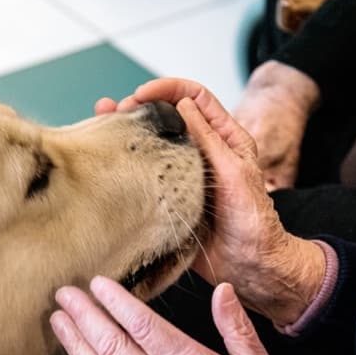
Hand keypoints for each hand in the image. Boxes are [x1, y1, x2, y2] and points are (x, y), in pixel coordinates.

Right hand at [97, 77, 325, 326]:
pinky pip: (147, 175)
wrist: (249, 265)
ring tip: (102, 120)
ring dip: (128, 130)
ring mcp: (184, 175)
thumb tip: (181, 103)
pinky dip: (128, 163)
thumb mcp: (234, 171)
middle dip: (140, 107)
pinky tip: (111, 157)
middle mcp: (202, 152)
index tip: (142, 95)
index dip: (167, 89)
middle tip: (117, 111)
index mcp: (224, 138)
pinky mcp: (170, 198)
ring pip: (154, 144)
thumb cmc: (253, 221)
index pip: (194, 97)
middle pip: (167, 117)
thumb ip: (208, 138)